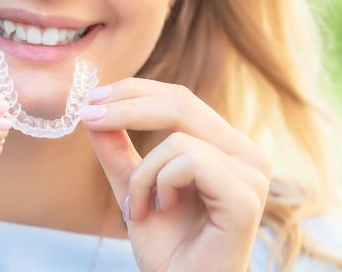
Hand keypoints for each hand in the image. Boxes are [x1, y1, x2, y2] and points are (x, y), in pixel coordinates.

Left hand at [81, 79, 271, 271]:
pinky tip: (161, 209)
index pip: (181, 99)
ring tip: (139, 208)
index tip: (92, 98)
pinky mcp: (246, 197)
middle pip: (182, 103)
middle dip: (127, 107)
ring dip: (143, 174)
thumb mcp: (134, 188)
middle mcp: (247, 155)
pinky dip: (162, 183)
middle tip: (89, 117)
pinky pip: (190, 162)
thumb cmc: (169, 250)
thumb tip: (93, 108)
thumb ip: (118, 151)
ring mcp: (252, 175)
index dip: (135, 91)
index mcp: (227, 147)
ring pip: (179, 138)